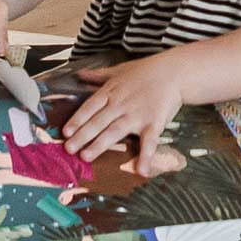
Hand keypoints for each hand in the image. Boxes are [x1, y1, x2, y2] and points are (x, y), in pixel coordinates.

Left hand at [62, 57, 185, 173]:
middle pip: (98, 121)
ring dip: (100, 144)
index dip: (78, 120)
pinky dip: (146, 156)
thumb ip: (98, 76)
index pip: (90, 107)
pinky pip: (149, 141)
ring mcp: (137, 114)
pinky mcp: (154, 123)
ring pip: (115, 131)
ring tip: (87, 156)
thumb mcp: (119, 70)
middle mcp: (121, 104)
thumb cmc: (146, 71)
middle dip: (83, 135)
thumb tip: (79, 75)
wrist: (175, 72)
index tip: (66, 132)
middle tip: (69, 149)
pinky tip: (142, 170)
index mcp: (111, 91)